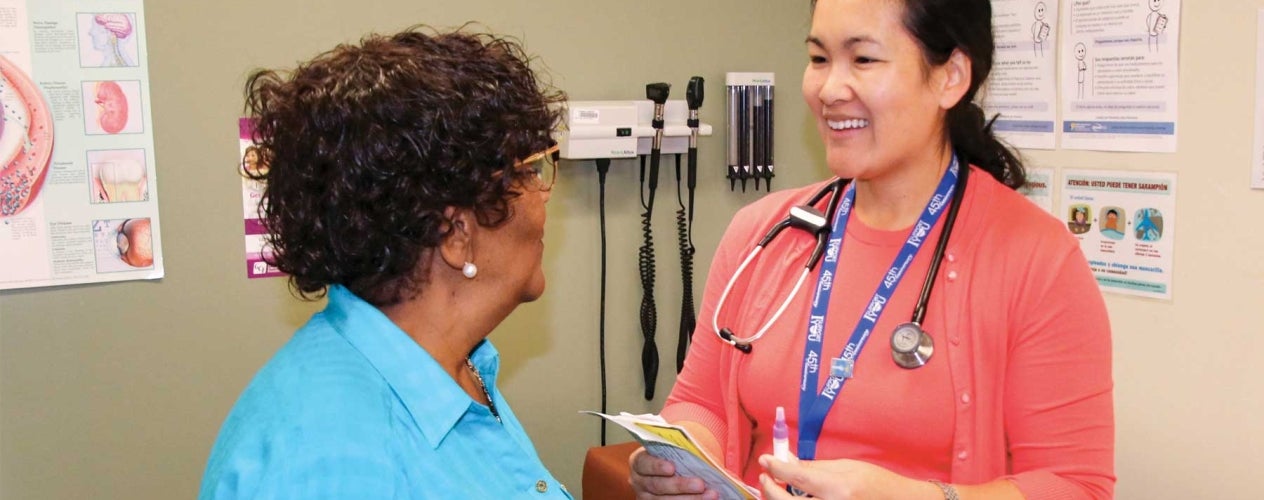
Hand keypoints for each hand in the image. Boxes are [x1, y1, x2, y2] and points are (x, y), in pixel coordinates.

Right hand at [628, 447, 718, 499]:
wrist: (666, 471)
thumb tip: (699, 448)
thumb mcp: (669, 448)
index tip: (672, 467)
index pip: (644, 463)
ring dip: (690, 499)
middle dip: (680, 485)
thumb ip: (678, 447)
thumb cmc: (671, 455)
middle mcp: (639, 482)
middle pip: (657, 486)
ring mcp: (646, 498)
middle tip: (700, 484)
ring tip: (710, 495)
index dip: (657, 466)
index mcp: (639, 462)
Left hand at [757, 454, 939, 499]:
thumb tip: (788, 460)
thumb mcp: (847, 467)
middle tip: (764, 477)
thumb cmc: (876, 482)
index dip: (778, 469)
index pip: (800, 479)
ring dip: (779, 499)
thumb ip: (815, 467)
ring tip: (774, 488)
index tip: (765, 460)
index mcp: (840, 489)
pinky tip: (790, 497)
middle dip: (771, 490)